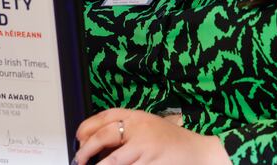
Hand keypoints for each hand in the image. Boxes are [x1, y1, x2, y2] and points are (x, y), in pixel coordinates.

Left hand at [74, 108, 230, 164]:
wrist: (198, 153)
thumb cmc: (172, 142)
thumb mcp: (148, 128)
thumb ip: (127, 132)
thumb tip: (99, 144)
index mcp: (138, 116)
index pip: (106, 116)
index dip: (88, 126)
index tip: (79, 137)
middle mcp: (139, 128)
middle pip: (104, 135)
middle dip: (86, 149)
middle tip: (79, 159)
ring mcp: (144, 146)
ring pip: (112, 159)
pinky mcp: (149, 161)